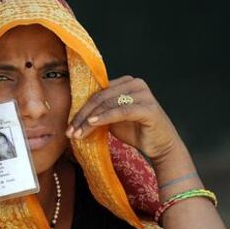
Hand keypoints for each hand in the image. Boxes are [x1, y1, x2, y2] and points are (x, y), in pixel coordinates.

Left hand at [66, 75, 183, 162]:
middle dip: (82, 116)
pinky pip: (121, 111)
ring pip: (108, 104)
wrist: (160, 146)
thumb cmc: (136, 131)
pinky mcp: (148, 108)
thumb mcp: (112, 119)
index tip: (68, 125)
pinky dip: (104, 117)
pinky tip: (92, 123)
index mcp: (125, 82)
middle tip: (70, 131)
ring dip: (89, 120)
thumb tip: (74, 115)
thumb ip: (98, 111)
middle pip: (100, 97)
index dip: (80, 108)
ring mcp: (143, 94)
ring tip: (78, 133)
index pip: (97, 93)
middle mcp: (135, 83)